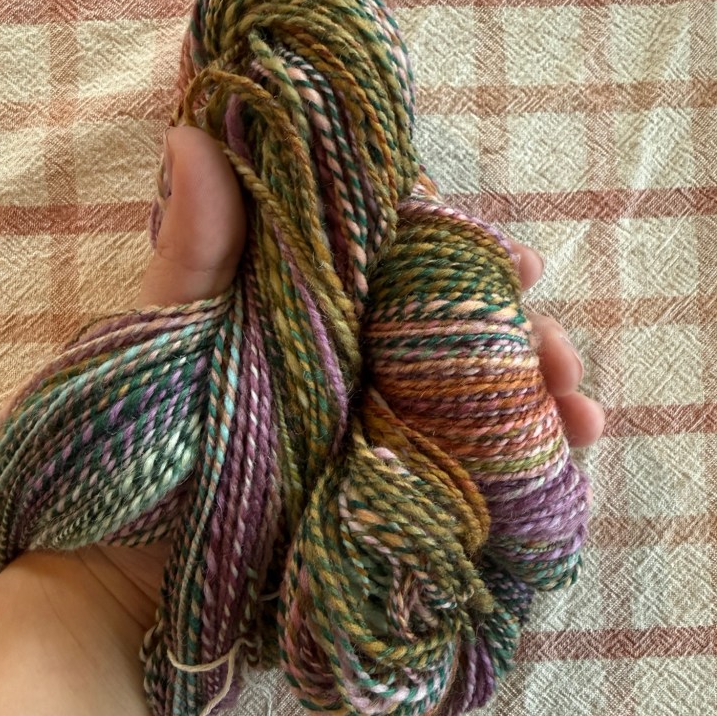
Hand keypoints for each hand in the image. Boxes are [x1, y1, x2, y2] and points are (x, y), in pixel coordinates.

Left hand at [87, 125, 604, 634]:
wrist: (135, 579)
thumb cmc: (145, 452)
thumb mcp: (172, 344)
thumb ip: (195, 256)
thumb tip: (195, 136)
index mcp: (314, 318)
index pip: (403, 266)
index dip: (465, 257)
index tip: (515, 259)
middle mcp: (357, 368)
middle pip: (459, 334)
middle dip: (520, 335)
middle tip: (556, 349)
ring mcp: (380, 432)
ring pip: (479, 399)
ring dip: (541, 396)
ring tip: (581, 412)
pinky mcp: (393, 494)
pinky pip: (476, 468)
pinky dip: (531, 459)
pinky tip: (575, 454)